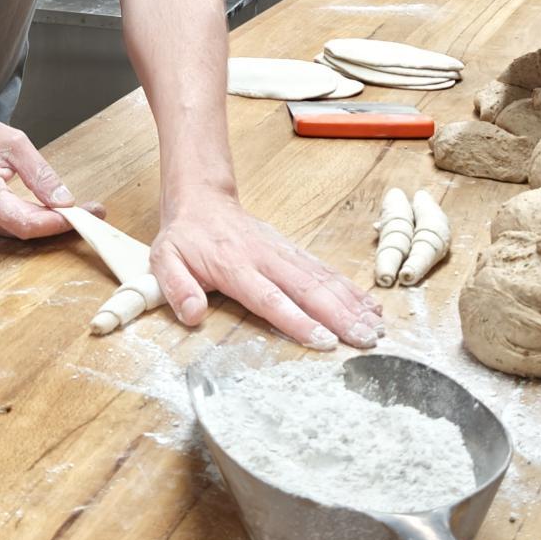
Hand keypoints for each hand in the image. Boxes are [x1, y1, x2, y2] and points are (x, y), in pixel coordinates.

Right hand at [0, 111, 80, 239]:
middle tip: (92, 211)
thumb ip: (41, 174)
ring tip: (76, 210)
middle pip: (25, 230)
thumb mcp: (14, 144)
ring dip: (48, 223)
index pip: (26, 221)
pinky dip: (32, 220)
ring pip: (18, 231)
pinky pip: (9, 226)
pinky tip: (49, 210)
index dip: (57, 223)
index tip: (84, 214)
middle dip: (60, 223)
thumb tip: (66, 199)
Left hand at [152, 188, 383, 350]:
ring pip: (322, 277)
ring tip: (376, 326)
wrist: (202, 200)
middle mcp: (264, 257)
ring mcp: (282, 251)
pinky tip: (369, 304)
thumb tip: (193, 314)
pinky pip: (323, 269)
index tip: (323, 339)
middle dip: (339, 315)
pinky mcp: (292, 250)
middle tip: (365, 339)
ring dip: (350, 302)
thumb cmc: (184, 237)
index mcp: (234, 265)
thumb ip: (177, 287)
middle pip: (306, 288)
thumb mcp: (164, 261)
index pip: (269, 297)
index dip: (296, 319)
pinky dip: (348, 287)